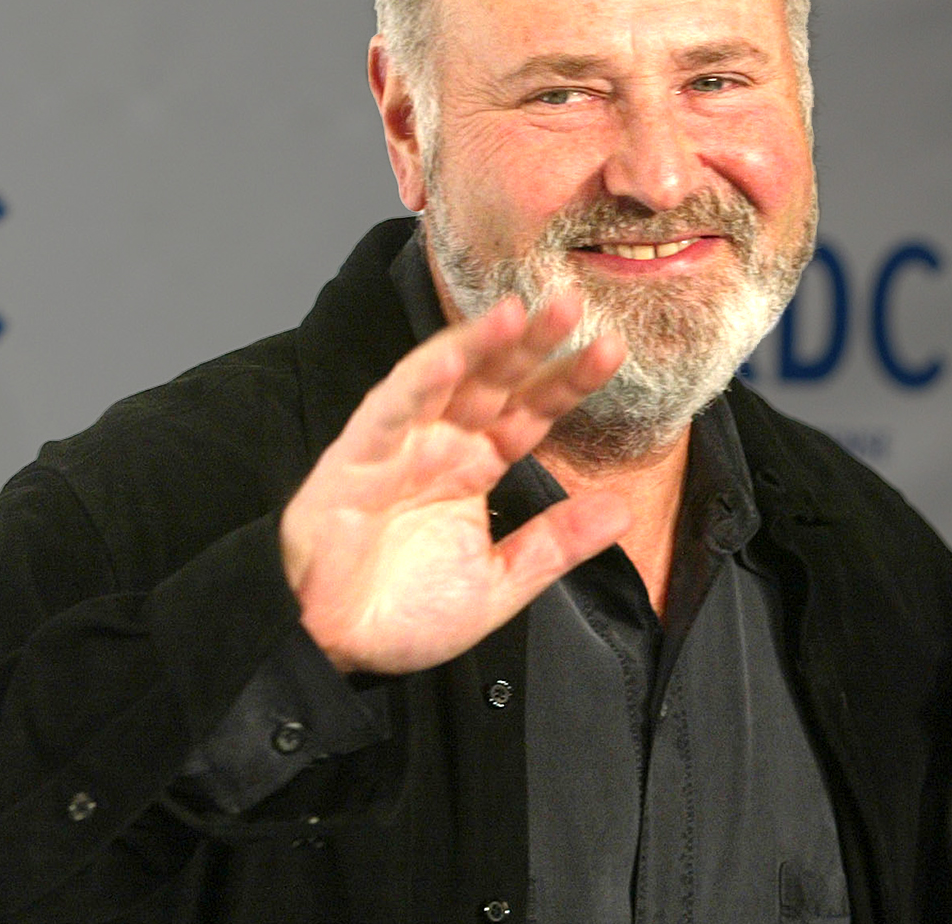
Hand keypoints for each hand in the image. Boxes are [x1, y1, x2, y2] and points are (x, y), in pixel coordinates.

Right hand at [280, 293, 631, 674]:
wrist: (329, 648)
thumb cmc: (402, 614)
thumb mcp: (498, 584)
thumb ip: (555, 546)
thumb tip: (622, 511)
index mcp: (474, 467)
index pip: (530, 413)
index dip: (568, 382)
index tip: (611, 351)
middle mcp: (440, 445)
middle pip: (494, 382)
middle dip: (531, 344)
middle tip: (572, 304)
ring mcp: (398, 446)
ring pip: (444, 380)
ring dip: (476, 343)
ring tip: (516, 311)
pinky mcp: (354, 457)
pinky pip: (390, 410)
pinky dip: (419, 380)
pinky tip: (451, 352)